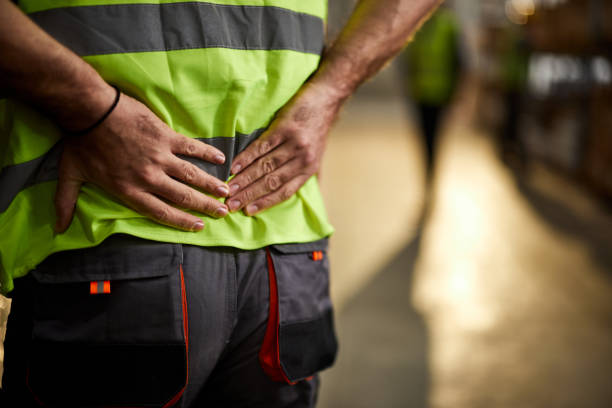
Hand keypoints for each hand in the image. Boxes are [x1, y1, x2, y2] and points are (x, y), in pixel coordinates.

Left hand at [54, 92, 229, 232]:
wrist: (90, 110)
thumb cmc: (80, 143)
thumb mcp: (70, 175)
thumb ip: (66, 203)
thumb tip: (58, 229)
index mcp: (129, 190)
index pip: (161, 212)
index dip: (182, 221)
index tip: (199, 227)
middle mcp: (149, 177)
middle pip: (183, 197)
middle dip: (205, 206)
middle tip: (223, 212)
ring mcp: (160, 156)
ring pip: (191, 175)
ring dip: (211, 184)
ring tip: (226, 191)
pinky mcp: (166, 136)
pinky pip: (191, 147)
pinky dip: (206, 152)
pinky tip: (221, 158)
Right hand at [226, 82, 341, 214]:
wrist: (326, 99)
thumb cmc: (317, 128)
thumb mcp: (316, 154)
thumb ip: (305, 173)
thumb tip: (296, 191)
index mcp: (308, 170)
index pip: (284, 192)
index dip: (265, 202)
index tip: (247, 211)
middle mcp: (302, 160)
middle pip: (271, 182)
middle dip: (249, 195)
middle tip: (230, 204)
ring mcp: (293, 144)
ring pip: (265, 166)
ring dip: (245, 179)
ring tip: (229, 188)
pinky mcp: (285, 128)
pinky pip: (263, 146)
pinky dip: (247, 157)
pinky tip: (235, 166)